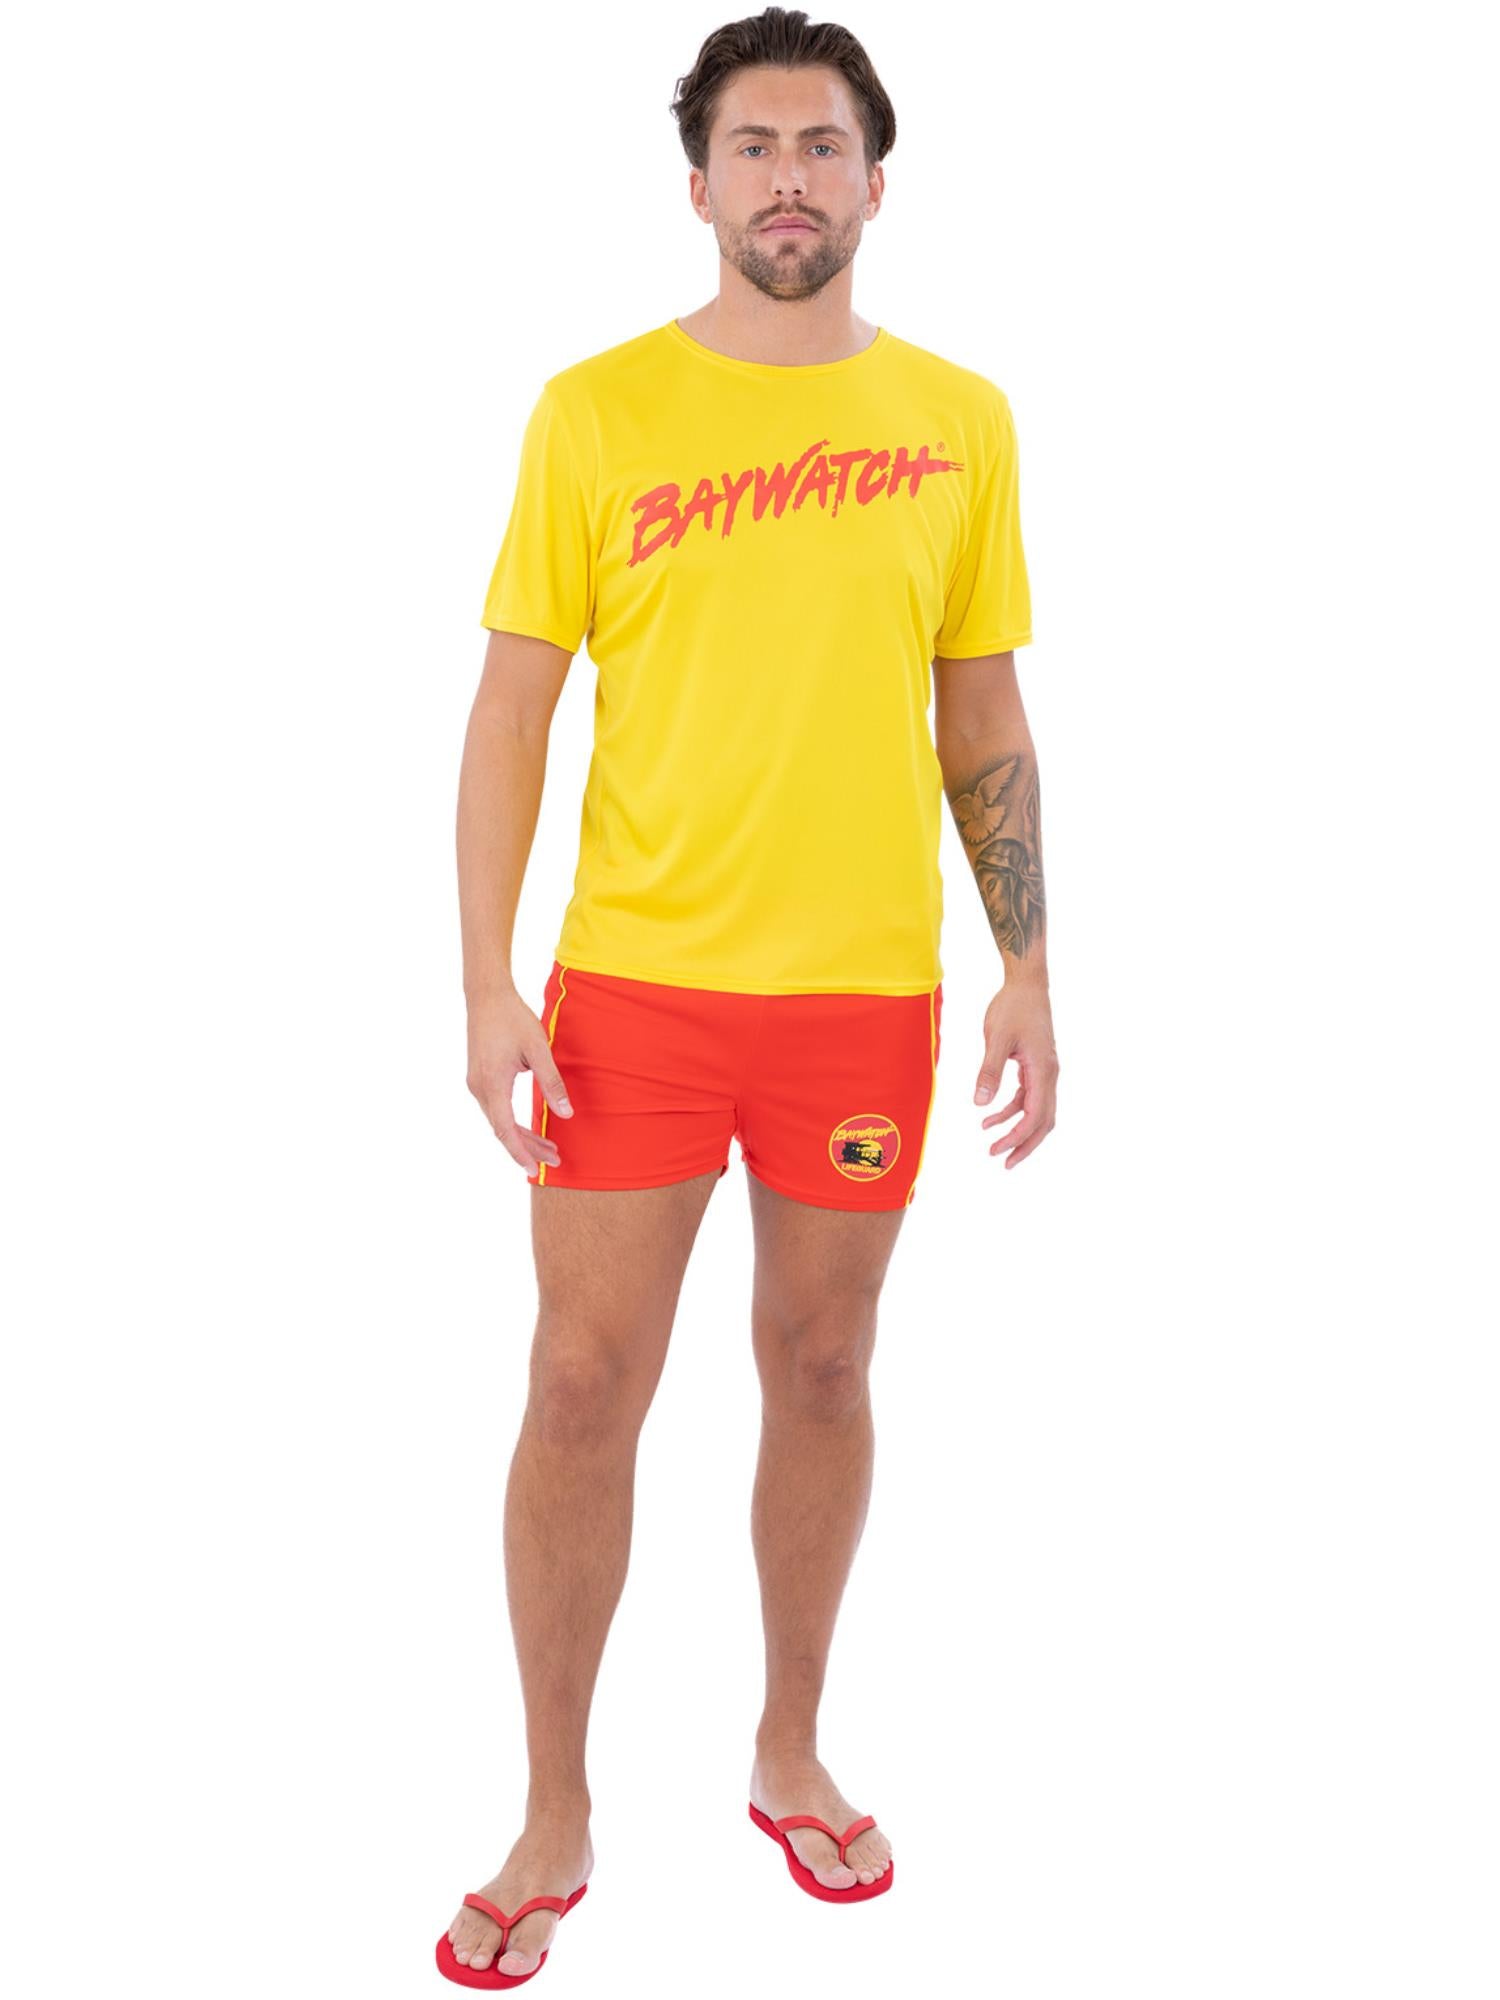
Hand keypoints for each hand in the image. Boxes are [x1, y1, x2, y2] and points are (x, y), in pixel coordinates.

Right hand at [466, 987, 573, 1174]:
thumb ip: (552, 1082)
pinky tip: (530, 1127)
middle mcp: (479, 1088)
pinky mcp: (479, 1078)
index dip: (520, 1152)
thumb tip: (566, 1114)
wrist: (486, 996)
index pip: (504, 1130)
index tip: (534, 1170)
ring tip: (549, 1147)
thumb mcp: (538, 1049)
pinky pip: (495, 1109)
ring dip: (521, 1136)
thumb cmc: (513, 1019)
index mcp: (492, 1084)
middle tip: (555, 1159)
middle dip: (528, 1148)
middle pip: (502, 1130)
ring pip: (498, 1121)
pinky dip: (512, 1123)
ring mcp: (476, 1084)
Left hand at [974, 979, 1058, 1168]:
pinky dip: (1012, 1109)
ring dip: (1016, 1128)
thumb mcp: (997, 1039)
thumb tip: (980, 1103)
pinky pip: (1028, 1096)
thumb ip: (989, 1071)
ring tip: (991, 1142)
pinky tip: (990, 1115)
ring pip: (1037, 1111)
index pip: (1035, 1115)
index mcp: (1043, 1070)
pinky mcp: (1036, 1066)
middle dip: (1025, 1144)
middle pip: (1043, 1120)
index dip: (1018, 1137)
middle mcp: (1049, 1074)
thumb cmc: (1012, 1007)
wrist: (1027, 984)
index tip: (998, 1151)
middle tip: (1004, 1163)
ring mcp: (1045, 1071)